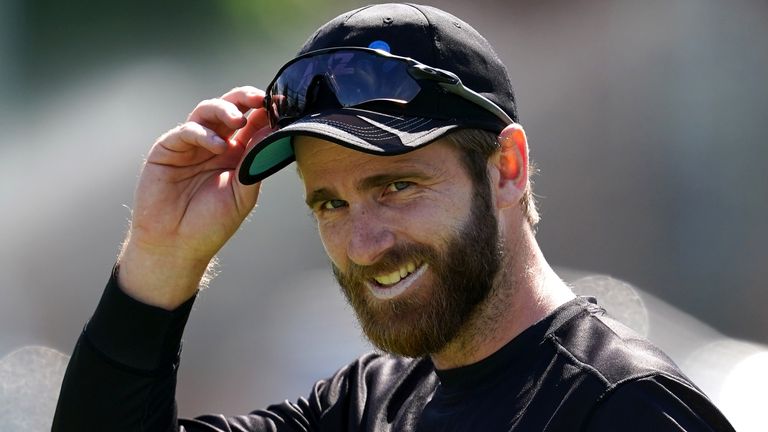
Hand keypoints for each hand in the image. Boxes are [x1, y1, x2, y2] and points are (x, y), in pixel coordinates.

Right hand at [118, 86, 270, 308]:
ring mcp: (191, 144)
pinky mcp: (168, 148)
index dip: (265, 112)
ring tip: (238, 120)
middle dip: (246, 98)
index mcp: (237, 153)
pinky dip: (204, 133)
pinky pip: (187, 130)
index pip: (253, 123)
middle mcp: (215, 144)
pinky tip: (218, 146)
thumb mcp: (242, 195)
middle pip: (231, 108)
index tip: (282, 105)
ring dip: (225, 110)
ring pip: (207, 111)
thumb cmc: (211, 224)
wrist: (176, 245)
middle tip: (260, 98)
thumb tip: (271, 131)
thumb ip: (255, 163)